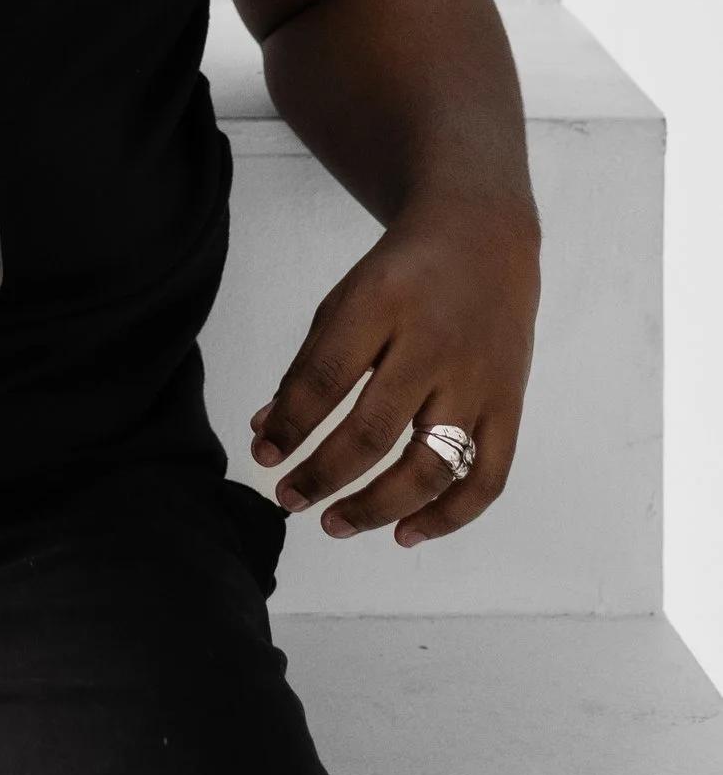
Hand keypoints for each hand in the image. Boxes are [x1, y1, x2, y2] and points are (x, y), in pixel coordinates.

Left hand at [249, 194, 539, 543]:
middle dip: (323, 475)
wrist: (484, 240)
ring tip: (334, 525)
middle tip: (288, 499)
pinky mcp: (510, 406)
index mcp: (381, 305)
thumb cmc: (401, 275)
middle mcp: (433, 346)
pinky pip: (487, 478)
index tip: (263, 456)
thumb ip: (308, 366)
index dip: (290, 425)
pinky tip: (406, 534)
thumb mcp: (345, 300)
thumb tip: (265, 432)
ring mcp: (478, 381)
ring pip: (431, 466)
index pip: (327, 378)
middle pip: (374, 431)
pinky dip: (448, 517)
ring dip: (378, 507)